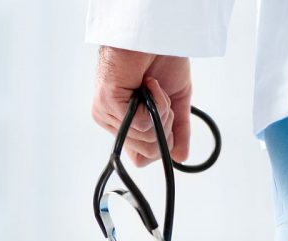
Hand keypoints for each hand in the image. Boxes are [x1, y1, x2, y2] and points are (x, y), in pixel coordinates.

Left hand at [91, 46, 190, 166]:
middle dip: (166, 127)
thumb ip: (178, 130)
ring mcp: (106, 114)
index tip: (167, 116)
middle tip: (161, 98)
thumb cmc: (159, 60)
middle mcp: (112, 122)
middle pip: (147, 153)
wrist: (153, 35)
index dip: (161, 144)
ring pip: (146, 139)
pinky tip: (149, 83)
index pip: (141, 158)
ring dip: (161, 111)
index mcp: (124, 123)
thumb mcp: (175, 100)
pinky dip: (155, 103)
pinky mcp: (108, 103)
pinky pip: (141, 123)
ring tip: (154, 86)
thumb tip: (181, 157)